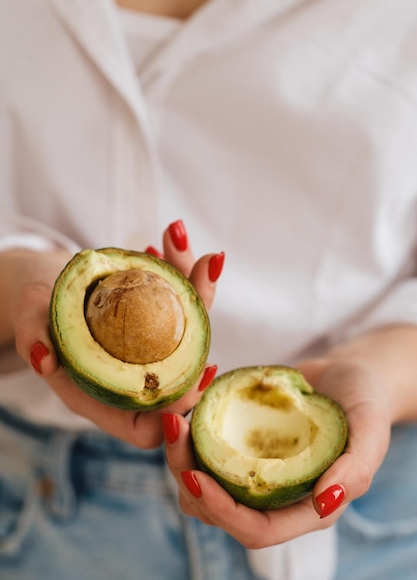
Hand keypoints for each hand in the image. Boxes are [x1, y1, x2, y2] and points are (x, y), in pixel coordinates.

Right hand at [8, 221, 223, 447]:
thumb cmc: (35, 310)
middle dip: (201, 333)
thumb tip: (43, 360)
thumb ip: (31, 338)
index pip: (144, 426)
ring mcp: (151, 345)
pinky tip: (169, 240)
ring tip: (202, 256)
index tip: (194, 377)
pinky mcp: (157, 315)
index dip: (172, 412)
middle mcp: (133, 374)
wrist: (47, 285)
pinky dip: (179, 268)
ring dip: (199, 290)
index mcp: (101, 395)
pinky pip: (179, 299)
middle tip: (205, 290)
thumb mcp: (28, 320)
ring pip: (189, 331)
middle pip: (181, 373)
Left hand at [164, 324, 416, 547]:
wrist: (350, 375)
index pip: (256, 529)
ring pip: (204, 481)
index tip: (194, 476)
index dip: (223, 511)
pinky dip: (192, 430)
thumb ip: (355, 470)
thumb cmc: (365, 401)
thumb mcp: (370, 429)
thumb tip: (324, 503)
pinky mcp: (240, 443)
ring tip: (176, 415)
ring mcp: (254, 469)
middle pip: (218, 508)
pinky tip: (193, 400)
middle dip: (186, 474)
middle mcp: (274, 495)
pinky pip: (206, 449)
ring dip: (181, 454)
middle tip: (173, 428)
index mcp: (304, 506)